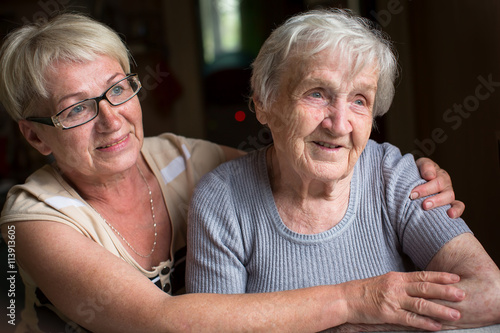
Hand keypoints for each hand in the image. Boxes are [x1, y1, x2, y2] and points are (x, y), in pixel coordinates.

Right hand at [343, 271, 464, 331]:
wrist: (345, 298)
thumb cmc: (363, 290)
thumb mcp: (383, 281)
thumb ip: (400, 283)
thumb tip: (419, 287)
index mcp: (396, 277)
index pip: (422, 276)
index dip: (440, 277)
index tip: (456, 278)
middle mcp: (396, 287)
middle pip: (425, 288)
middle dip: (445, 291)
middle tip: (462, 294)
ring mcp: (392, 300)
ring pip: (421, 304)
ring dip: (440, 309)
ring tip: (455, 314)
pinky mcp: (388, 314)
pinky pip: (410, 319)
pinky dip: (424, 323)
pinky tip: (436, 326)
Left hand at [412, 157, 464, 217]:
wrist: (418, 180)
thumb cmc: (418, 172)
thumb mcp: (420, 165)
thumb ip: (425, 166)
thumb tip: (430, 176)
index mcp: (438, 173)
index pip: (433, 175)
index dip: (424, 186)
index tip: (412, 193)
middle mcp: (445, 183)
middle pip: (440, 185)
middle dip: (426, 191)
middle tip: (413, 197)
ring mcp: (448, 193)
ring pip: (449, 196)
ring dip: (437, 201)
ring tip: (425, 206)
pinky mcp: (451, 203)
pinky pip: (458, 206)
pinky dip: (457, 210)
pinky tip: (450, 215)